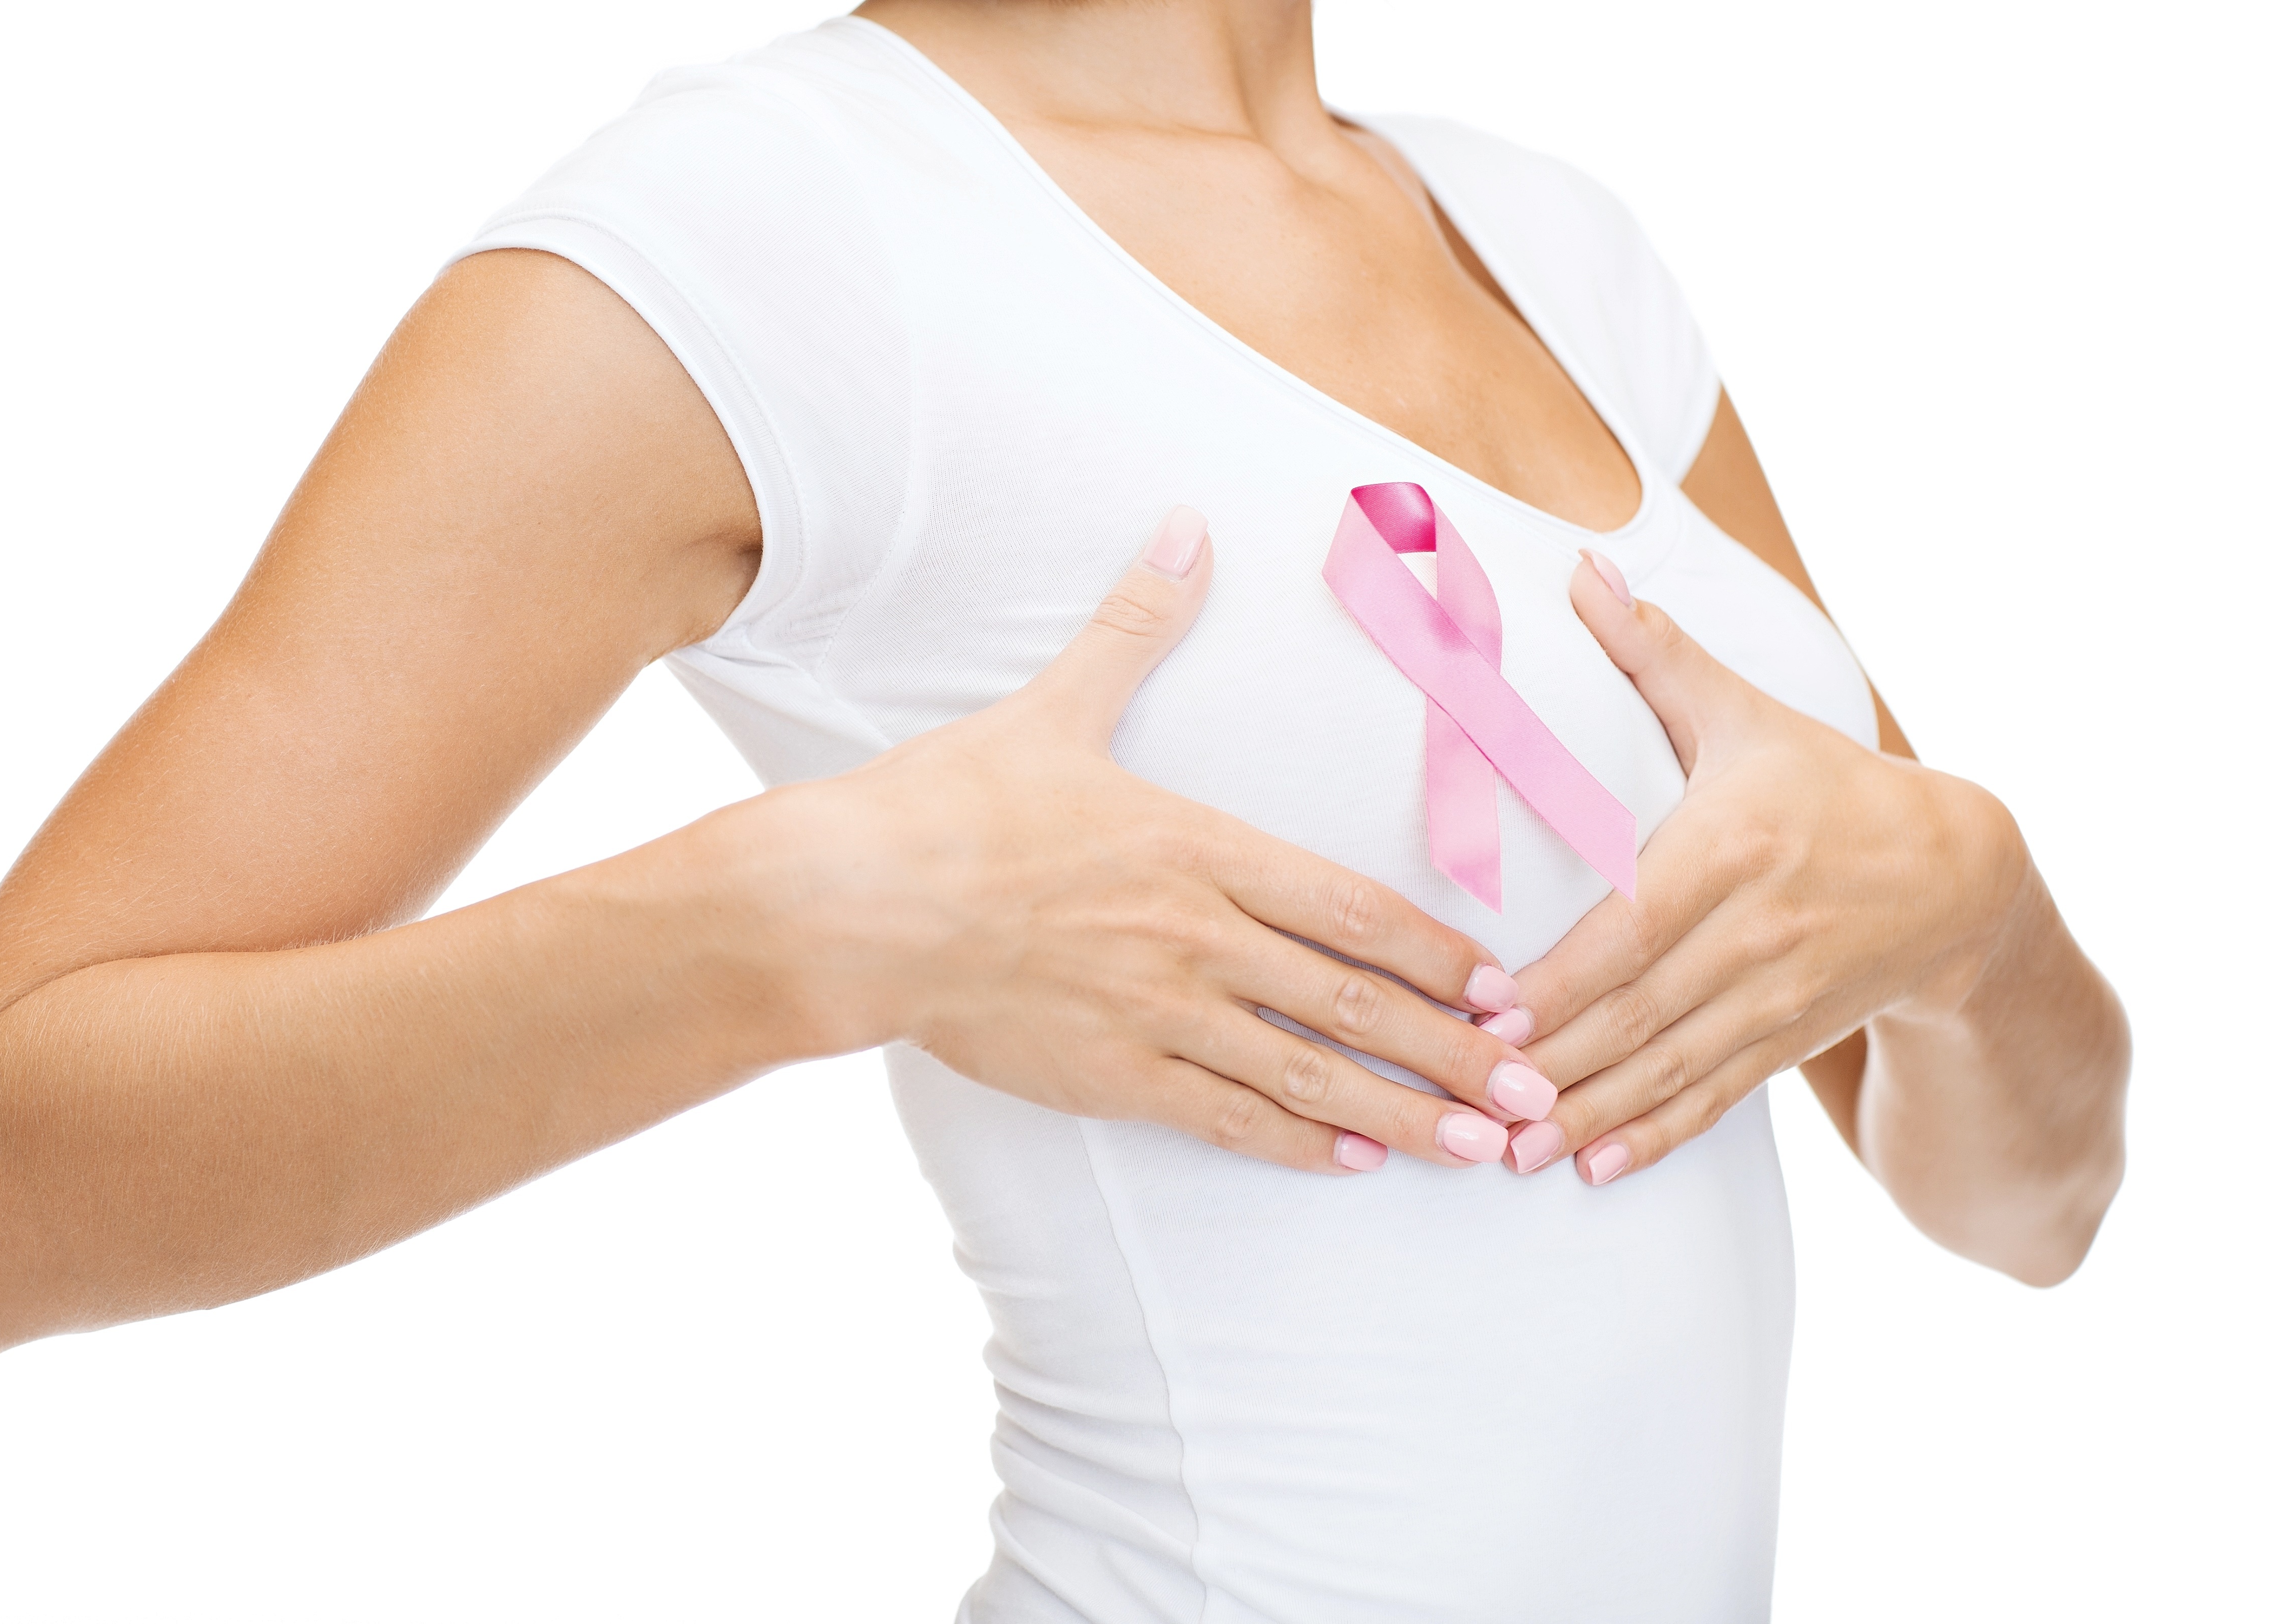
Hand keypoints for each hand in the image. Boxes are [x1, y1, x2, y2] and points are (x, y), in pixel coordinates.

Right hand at [778, 508, 1545, 1172]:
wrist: (851, 903)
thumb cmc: (948, 805)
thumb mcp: (1054, 707)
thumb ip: (1134, 624)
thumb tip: (1184, 526)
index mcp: (1197, 846)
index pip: (1350, 906)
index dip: (1436, 950)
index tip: (1503, 984)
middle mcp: (1195, 936)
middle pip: (1353, 1002)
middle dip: (1455, 1050)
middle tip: (1537, 1088)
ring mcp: (1155, 1014)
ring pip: (1306, 1075)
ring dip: (1402, 1113)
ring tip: (1479, 1148)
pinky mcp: (1107, 1075)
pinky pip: (1223, 1118)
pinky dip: (1296, 1143)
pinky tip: (1355, 1162)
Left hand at [1499, 551, 2025, 1183]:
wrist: (1957, 877)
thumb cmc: (1822, 783)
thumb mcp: (1745, 713)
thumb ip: (1655, 653)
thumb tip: (1582, 567)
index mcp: (1734, 845)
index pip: (1632, 924)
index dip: (1562, 976)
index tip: (1488, 1012)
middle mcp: (1758, 931)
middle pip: (1639, 1009)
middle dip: (1554, 1063)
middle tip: (1470, 1100)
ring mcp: (1777, 996)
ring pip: (1668, 1067)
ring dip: (1589, 1116)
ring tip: (1512, 1153)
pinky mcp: (1786, 1041)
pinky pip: (1711, 1099)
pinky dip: (1654, 1139)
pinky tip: (1593, 1170)